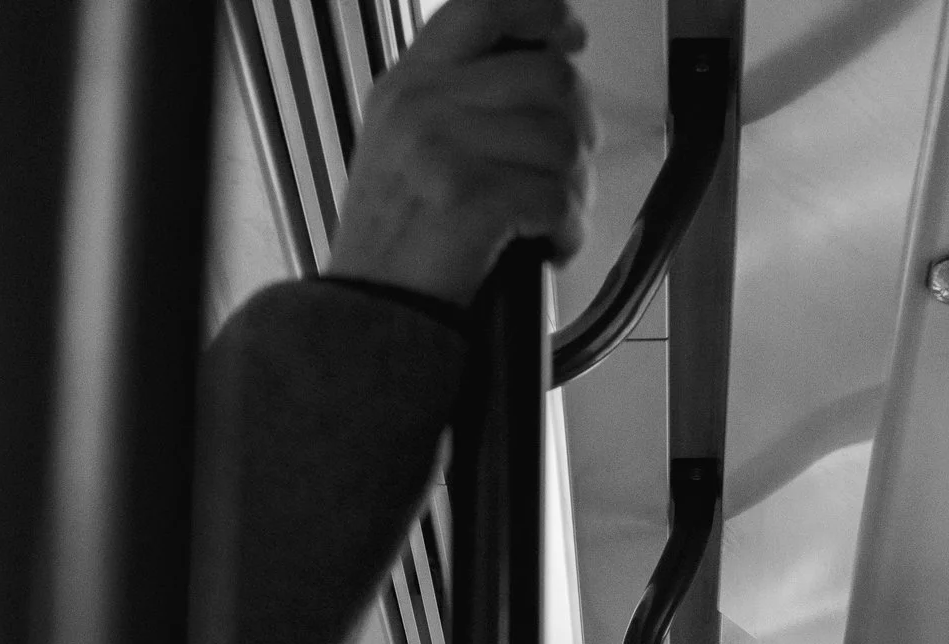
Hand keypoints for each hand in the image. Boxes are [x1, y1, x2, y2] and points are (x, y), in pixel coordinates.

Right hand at [326, 0, 595, 306]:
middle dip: (579, 128)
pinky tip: (549, 246)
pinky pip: (557, 199)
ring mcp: (444, 149)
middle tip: (569, 168)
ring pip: (563, 142)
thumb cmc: (397, 234)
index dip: (543, 13)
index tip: (571, 37)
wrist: (369, 308)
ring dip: (576, 189)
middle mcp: (423, 103)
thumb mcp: (406, 140)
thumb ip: (458, 95)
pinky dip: (569, 231)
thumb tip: (545, 64)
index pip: (485, 7)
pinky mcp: (471, 201)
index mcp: (410, 81)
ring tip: (554, 218)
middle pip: (550, 78)